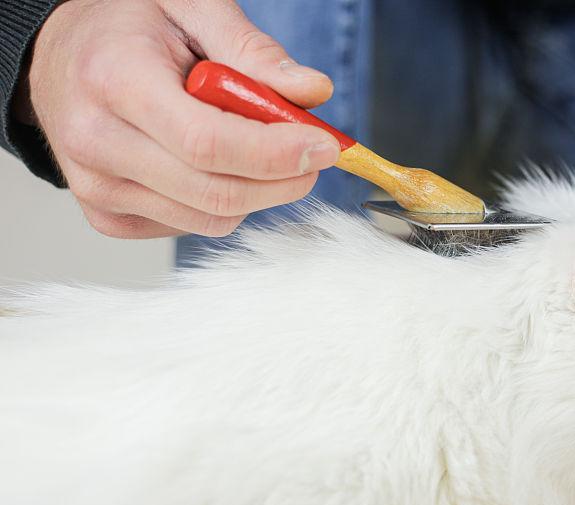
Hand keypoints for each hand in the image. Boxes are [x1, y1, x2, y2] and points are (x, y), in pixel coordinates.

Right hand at [24, 0, 340, 238]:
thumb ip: (253, 49)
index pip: (207, 143)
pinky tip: (214, 163)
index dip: (276, 153)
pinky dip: (223, 203)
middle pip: (215, 192)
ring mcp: (96, 187)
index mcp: (114, 80)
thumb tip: (313, 92)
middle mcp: (96, 142)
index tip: (325, 146)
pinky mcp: (106, 216)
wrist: (62, 54)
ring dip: (258, 191)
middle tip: (316, 154)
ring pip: (210, 218)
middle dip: (284, 180)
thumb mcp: (191, 6)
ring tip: (258, 146)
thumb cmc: (129, 26)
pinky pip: (190, 227)